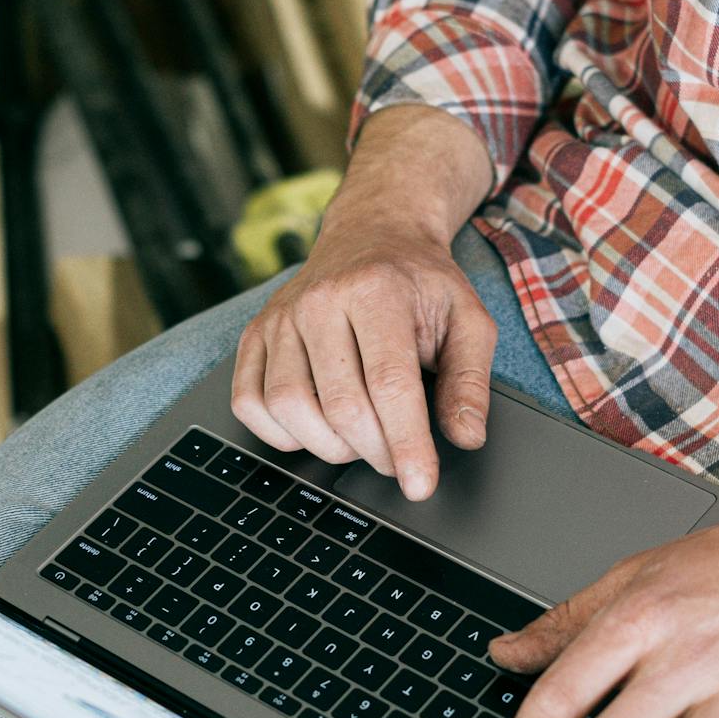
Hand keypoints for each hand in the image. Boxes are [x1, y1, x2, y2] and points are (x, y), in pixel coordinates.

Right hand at [232, 106, 496, 500]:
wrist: (372, 233)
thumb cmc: (419, 282)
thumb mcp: (467, 319)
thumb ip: (470, 380)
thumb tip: (466, 436)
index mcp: (378, 291)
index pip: (389, 383)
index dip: (405, 443)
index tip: (420, 484)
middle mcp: (320, 300)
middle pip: (340, 405)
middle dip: (375, 451)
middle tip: (398, 459)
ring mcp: (280, 317)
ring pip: (288, 408)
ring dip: (329, 445)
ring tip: (360, 439)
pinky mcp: (254, 333)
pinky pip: (249, 401)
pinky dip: (280, 432)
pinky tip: (315, 427)